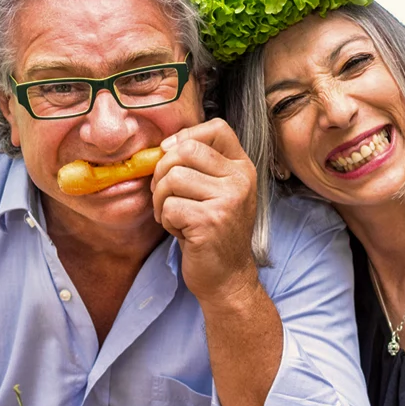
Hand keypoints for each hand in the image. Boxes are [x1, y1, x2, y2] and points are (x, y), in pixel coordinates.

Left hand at [152, 119, 257, 303]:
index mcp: (242, 168)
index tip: (172, 156)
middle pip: (185, 150)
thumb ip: (200, 166)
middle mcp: (240, 180)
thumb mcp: (217, 192)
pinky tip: (181, 232)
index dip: (186, 136)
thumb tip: (164, 145)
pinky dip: (166, 221)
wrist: (227, 277)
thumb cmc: (214, 233)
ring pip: (172, 178)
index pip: (216, 128)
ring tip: (175, 217)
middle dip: (162, 172)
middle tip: (164, 195)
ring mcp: (228, 200)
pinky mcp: (210, 221)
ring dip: (161, 201)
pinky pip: (169, 207)